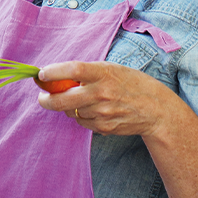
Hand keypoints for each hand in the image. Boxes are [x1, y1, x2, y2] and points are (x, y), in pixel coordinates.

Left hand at [36, 60, 179, 136]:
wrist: (155, 109)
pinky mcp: (103, 127)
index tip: (42, 73)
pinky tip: (93, 110)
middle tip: (41, 96)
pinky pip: (82, 122)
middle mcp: (101, 93)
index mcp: (103, 73)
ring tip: (80, 99)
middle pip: (62, 99)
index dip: (53, 72)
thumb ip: (87, 73)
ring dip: (68, 106)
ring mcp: (102, 113)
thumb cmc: (131, 83)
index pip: (73, 70)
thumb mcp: (111, 69)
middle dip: (46, 99)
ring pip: (70, 111)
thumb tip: (57, 78)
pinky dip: (81, 116)